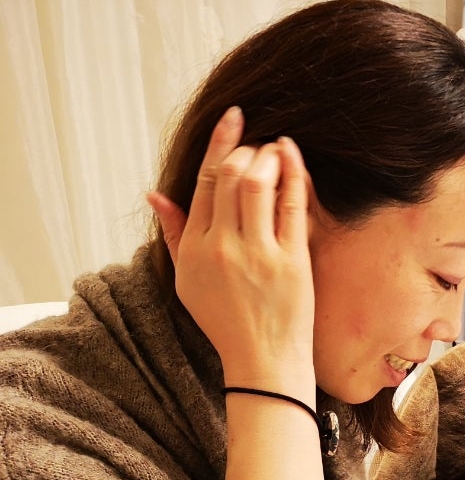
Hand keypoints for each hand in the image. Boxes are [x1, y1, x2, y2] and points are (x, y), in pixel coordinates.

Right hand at [147, 107, 315, 390]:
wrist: (262, 362)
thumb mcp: (187, 281)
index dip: (221, 143)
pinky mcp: (291, 262)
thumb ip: (175, 234)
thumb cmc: (226, 321)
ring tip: (277, 149)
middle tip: (261, 145)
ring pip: (259, 183)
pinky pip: (292, 206)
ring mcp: (258, 254)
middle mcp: (223, 247)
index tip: (234, 117)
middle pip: (232, 175)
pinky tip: (294, 157)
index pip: (205, 182)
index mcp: (196, 248)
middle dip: (248, 149)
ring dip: (269, 156)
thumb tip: (154, 195)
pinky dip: (294, 174)